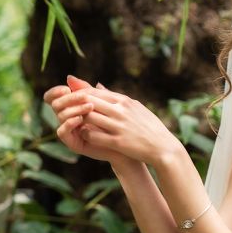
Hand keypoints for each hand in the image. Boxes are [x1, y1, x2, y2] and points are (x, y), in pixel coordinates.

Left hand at [52, 77, 179, 165]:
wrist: (164, 147)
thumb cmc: (150, 127)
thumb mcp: (135, 107)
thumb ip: (115, 97)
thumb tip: (97, 84)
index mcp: (124, 101)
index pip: (95, 92)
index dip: (80, 95)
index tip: (72, 100)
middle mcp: (121, 111)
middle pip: (89, 102)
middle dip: (75, 105)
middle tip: (67, 111)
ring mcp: (119, 126)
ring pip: (89, 117)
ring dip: (79, 120)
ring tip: (75, 123)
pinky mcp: (118, 142)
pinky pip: (95, 136)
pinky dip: (86, 134)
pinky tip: (85, 136)